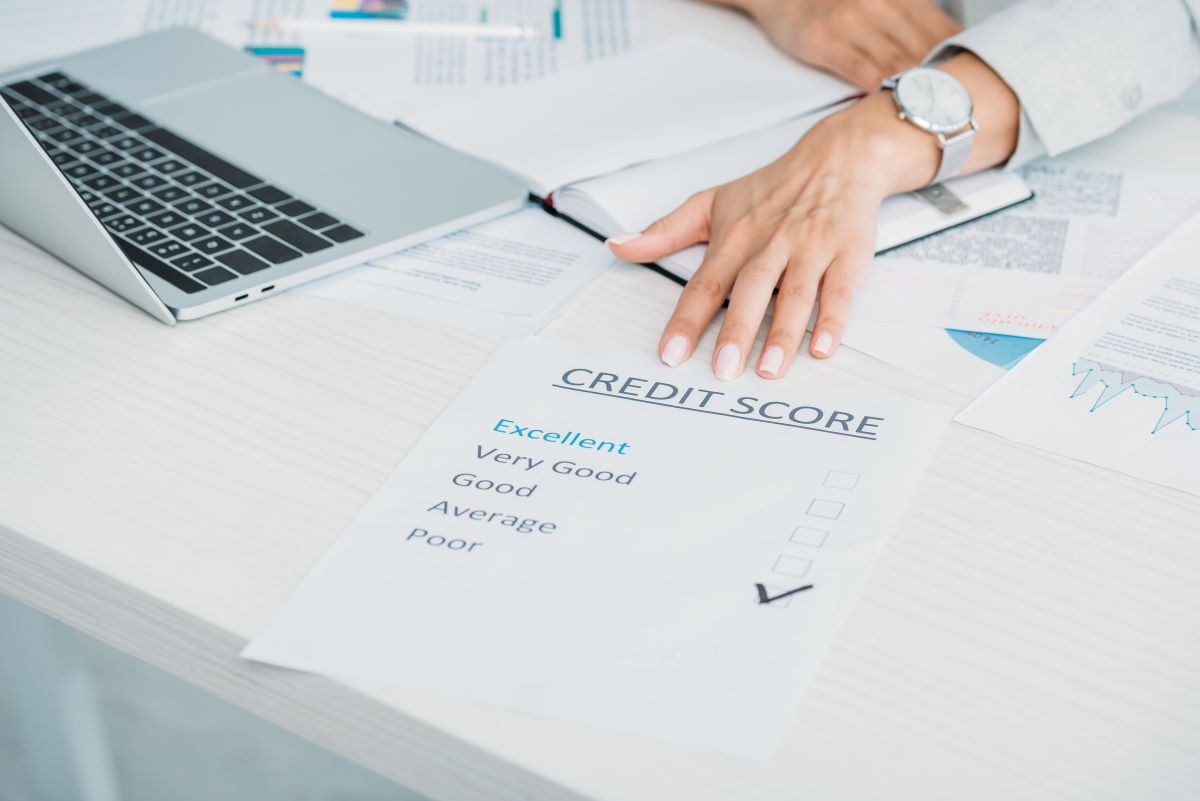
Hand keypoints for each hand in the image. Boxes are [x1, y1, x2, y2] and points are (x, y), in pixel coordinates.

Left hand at [606, 55, 1020, 380]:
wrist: (838, 156)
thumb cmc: (773, 188)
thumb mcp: (711, 201)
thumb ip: (663, 231)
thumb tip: (617, 246)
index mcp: (735, 237)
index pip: (704, 283)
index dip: (686, 320)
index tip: (669, 353)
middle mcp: (771, 244)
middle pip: (750, 291)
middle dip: (736, 332)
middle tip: (722, 371)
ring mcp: (811, 249)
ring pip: (796, 295)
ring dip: (783, 334)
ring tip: (768, 370)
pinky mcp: (847, 254)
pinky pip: (840, 291)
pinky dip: (832, 320)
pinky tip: (821, 348)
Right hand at [734, 0, 960, 89]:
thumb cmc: (826, 0)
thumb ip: (905, 15)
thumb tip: (940, 44)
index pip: (939, 28)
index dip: (959, 57)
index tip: (973, 81)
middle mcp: (878, 4)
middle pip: (922, 49)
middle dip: (943, 81)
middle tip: (959, 107)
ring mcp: (851, 24)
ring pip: (896, 64)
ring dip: (917, 91)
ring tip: (934, 115)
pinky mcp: (825, 43)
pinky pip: (861, 72)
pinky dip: (880, 92)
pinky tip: (893, 107)